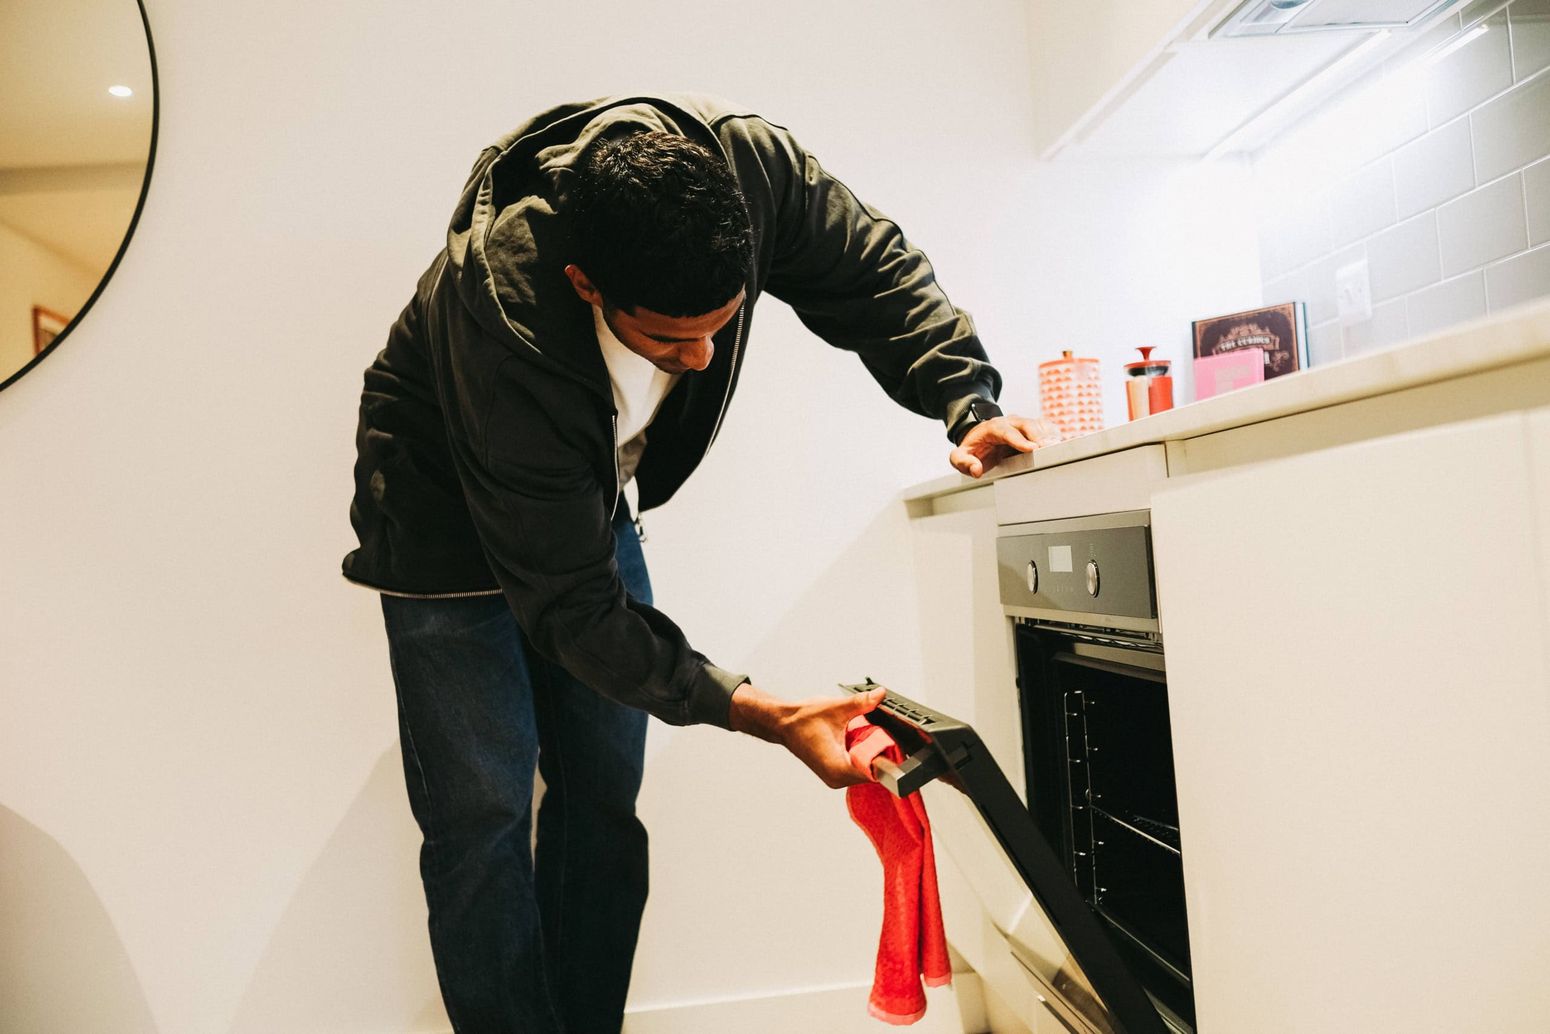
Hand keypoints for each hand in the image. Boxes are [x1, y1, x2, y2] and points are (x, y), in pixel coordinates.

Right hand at [729, 683, 886, 787]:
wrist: (784, 724)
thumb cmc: (802, 720)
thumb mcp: (835, 708)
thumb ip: (860, 703)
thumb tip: (879, 696)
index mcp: (837, 768)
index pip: (872, 771)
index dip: (887, 758)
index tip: (895, 745)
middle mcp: (837, 778)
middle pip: (872, 772)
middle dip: (881, 753)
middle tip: (887, 735)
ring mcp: (836, 777)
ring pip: (866, 770)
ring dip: (871, 754)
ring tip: (870, 735)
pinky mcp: (836, 772)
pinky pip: (858, 766)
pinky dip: (862, 754)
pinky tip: (861, 739)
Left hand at [949, 414, 1061, 477]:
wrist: (980, 436)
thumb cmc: (973, 447)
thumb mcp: (960, 456)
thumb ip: (963, 462)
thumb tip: (976, 470)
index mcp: (993, 427)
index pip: (1007, 432)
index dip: (1019, 440)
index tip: (1032, 448)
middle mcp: (1010, 422)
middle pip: (1027, 425)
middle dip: (1039, 435)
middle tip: (1049, 448)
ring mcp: (1023, 424)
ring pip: (1039, 424)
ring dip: (1049, 435)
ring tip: (1059, 446)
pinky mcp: (1032, 428)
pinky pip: (1046, 427)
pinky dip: (1054, 434)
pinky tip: (1061, 443)